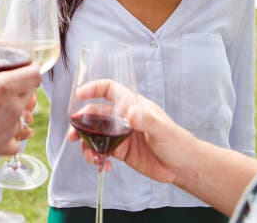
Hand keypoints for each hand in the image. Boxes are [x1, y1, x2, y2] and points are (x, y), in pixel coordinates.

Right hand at [0, 44, 40, 174]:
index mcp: (4, 88)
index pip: (34, 72)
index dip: (29, 65)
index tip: (18, 62)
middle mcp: (14, 107)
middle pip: (31, 89)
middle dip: (22, 82)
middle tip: (3, 77)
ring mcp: (12, 128)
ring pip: (27, 111)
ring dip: (19, 105)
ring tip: (1, 101)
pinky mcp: (6, 144)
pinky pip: (18, 135)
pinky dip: (13, 130)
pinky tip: (0, 127)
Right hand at [67, 79, 191, 183]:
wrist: (183, 167)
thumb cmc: (177, 142)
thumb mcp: (163, 130)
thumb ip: (146, 120)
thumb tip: (130, 112)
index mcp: (132, 105)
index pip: (109, 90)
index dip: (94, 88)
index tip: (80, 94)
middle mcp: (123, 118)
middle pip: (94, 114)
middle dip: (81, 124)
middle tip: (74, 136)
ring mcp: (120, 135)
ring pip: (94, 135)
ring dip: (87, 145)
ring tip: (90, 157)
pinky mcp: (120, 151)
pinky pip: (101, 151)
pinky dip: (97, 158)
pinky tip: (103, 166)